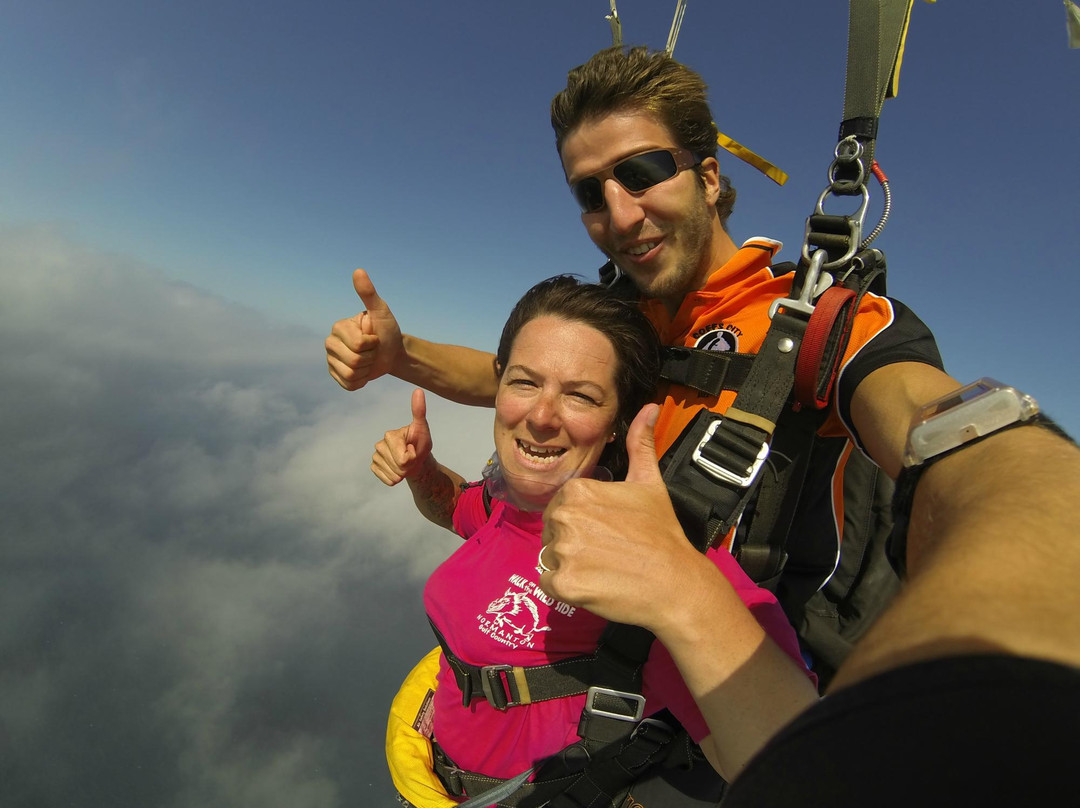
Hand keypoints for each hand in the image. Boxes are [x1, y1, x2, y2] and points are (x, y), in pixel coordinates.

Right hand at [326, 268, 404, 390]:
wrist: (392, 352)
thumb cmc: (387, 330)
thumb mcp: (381, 311)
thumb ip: (369, 293)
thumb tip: (358, 271)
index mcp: (338, 327)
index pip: (357, 344)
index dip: (372, 344)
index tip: (374, 337)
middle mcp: (330, 343)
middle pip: (353, 362)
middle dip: (370, 358)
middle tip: (373, 350)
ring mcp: (331, 361)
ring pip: (351, 375)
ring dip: (367, 370)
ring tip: (369, 360)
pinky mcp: (336, 377)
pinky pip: (349, 385)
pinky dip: (363, 381)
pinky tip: (365, 371)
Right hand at [371, 389, 433, 485]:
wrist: (416, 459)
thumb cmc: (420, 443)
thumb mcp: (423, 429)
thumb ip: (419, 411)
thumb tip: (418, 390)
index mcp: (390, 435)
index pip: (404, 457)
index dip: (413, 457)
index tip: (413, 448)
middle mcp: (379, 444)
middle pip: (399, 466)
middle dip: (409, 466)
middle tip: (411, 457)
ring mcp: (376, 456)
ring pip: (393, 475)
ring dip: (403, 474)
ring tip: (406, 464)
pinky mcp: (374, 467)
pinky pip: (387, 479)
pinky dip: (395, 479)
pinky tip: (398, 470)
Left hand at [540, 404, 710, 632]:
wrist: (676, 582)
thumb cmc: (662, 532)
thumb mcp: (650, 482)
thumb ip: (640, 443)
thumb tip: (651, 407)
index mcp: (577, 491)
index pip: (560, 507)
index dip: (582, 521)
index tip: (606, 531)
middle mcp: (564, 517)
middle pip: (552, 532)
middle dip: (572, 543)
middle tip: (606, 551)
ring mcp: (563, 552)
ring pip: (550, 558)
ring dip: (570, 566)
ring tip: (603, 568)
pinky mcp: (564, 584)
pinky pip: (550, 583)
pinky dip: (568, 588)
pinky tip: (595, 584)